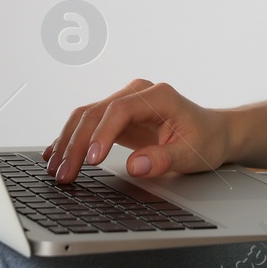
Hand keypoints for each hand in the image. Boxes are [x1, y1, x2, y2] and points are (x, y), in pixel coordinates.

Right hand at [41, 78, 231, 182]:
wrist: (212, 131)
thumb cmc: (206, 140)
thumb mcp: (192, 154)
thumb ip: (164, 159)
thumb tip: (135, 166)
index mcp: (158, 96)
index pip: (120, 110)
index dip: (102, 134)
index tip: (92, 160)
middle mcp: (137, 93)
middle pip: (96, 112)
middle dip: (76, 144)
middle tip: (65, 174)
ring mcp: (124, 101)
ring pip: (85, 116)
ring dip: (67, 142)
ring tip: (55, 170)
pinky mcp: (116, 115)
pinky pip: (87, 123)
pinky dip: (70, 139)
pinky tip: (54, 154)